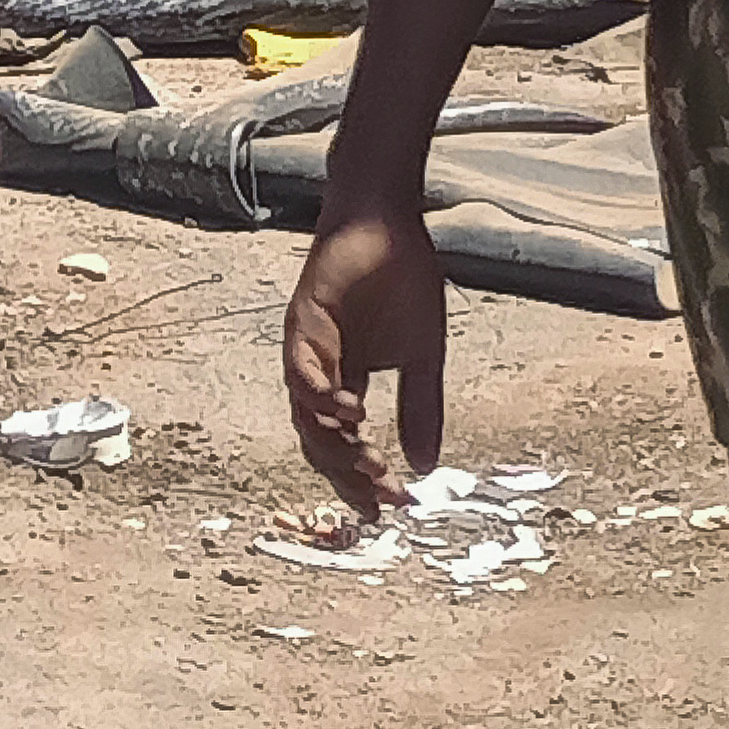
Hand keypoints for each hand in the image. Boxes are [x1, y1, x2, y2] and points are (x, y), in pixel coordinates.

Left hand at [284, 203, 446, 517]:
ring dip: (335, 447)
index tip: (392, 506)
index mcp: (345, 381)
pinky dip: (324, 399)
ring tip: (371, 467)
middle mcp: (318, 370)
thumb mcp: (423, 355)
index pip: (345, 445)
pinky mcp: (302, 323)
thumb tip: (426, 465)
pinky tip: (356, 415)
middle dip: (349, 476)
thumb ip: (421, 408)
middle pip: (319, 441)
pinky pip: (302, 372)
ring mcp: (307, 348)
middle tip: (380, 499)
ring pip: (305, 416)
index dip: (364, 480)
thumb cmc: (403, 278)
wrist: (389, 221)